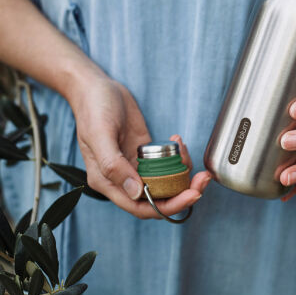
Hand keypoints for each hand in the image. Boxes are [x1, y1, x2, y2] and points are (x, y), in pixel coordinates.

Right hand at [68, 74, 211, 218]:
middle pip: (157, 199)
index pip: (140, 207)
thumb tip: (136, 191)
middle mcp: (122, 179)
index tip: (190, 195)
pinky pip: (165, 166)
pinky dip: (176, 158)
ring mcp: (134, 167)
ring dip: (181, 173)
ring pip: (164, 183)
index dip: (167, 206)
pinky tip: (177, 142)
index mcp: (107, 181)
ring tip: (185, 151)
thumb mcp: (99, 134)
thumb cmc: (93, 108)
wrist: (96, 87)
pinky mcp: (144, 154)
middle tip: (202, 180)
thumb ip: (113, 165)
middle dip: (182, 193)